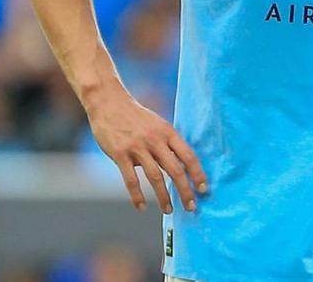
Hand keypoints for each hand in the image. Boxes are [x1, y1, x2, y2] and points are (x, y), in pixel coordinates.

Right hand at [85, 86, 207, 214]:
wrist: (109, 103)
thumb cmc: (136, 117)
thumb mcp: (158, 125)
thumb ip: (169, 144)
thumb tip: (183, 167)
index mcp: (168, 132)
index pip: (189, 156)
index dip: (198, 174)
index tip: (203, 189)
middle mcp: (155, 139)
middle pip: (175, 170)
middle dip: (185, 191)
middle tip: (191, 207)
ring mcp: (137, 147)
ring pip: (155, 177)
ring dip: (163, 197)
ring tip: (168, 210)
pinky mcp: (120, 153)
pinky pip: (131, 179)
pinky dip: (137, 196)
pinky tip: (141, 207)